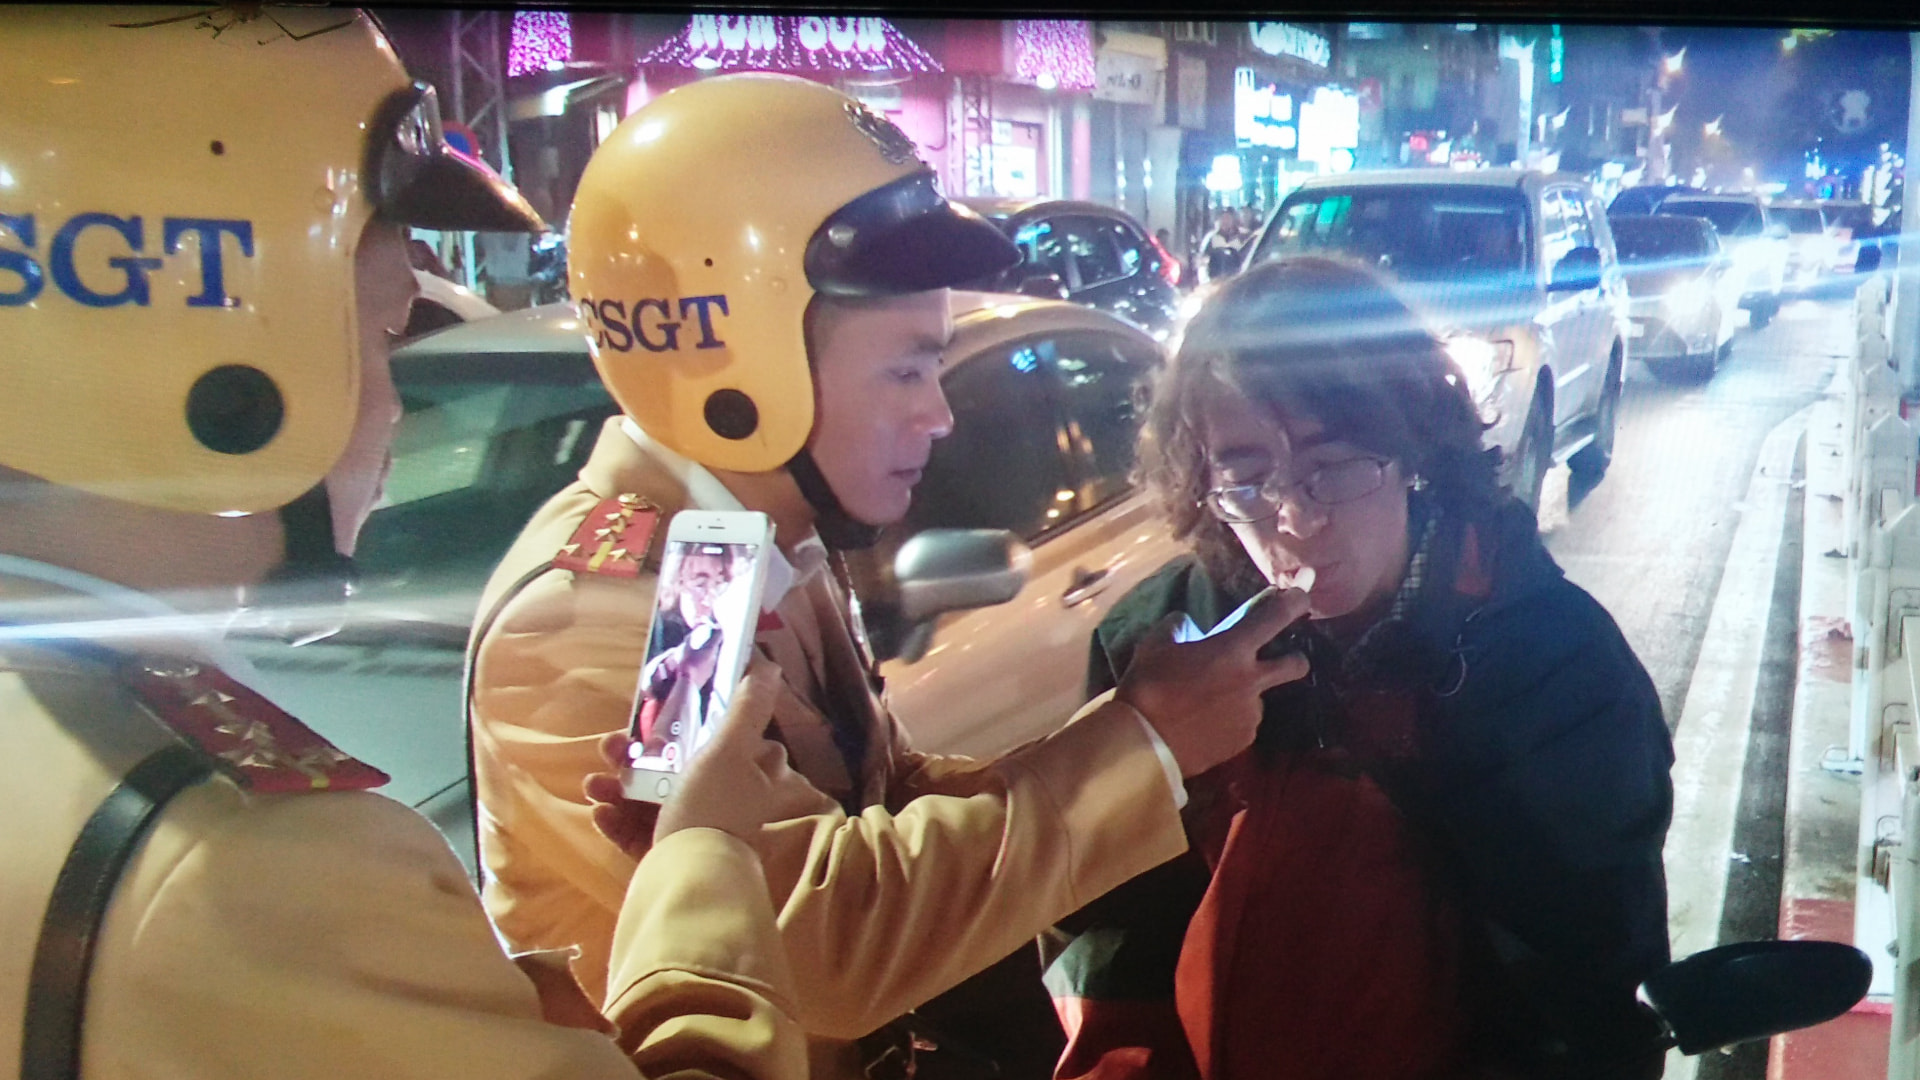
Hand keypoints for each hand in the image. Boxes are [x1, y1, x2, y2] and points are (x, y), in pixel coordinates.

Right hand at [584, 653, 832, 851]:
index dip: (691, 726)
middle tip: (608, 749)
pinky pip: (636, 831)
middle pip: (675, 768)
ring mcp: (693, 831)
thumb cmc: (712, 806)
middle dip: (634, 757)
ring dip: (617, 787)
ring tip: (594, 785)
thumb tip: (769, 664)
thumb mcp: (731, 749)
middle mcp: (723, 802)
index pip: (725, 742)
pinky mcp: (666, 856)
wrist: (689, 877)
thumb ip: (747, 707)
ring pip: (649, 799)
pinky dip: (616, 821)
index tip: (654, 717)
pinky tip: (599, 812)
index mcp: (744, 775)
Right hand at [1115, 587, 1311, 777]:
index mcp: (1233, 649)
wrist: (1144, 742)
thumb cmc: (1149, 686)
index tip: (1300, 598)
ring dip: (1245, 696)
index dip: (1293, 603)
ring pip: (1260, 699)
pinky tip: (1205, 725)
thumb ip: (1178, 627)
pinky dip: (1230, 721)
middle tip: (1280, 660)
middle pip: (1296, 665)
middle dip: (1295, 659)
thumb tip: (1186, 624)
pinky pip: (1243, 724)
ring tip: (1213, 704)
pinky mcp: (1242, 741)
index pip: (1275, 617)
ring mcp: (1251, 713)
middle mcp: (1252, 680)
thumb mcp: (1156, 643)